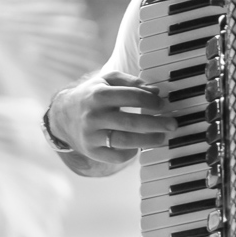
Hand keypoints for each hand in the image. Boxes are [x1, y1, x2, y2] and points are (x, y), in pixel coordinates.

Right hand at [48, 71, 177, 163]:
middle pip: (131, 122)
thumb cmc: (92, 95)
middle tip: (172, 124)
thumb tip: (155, 91)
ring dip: (148, 141)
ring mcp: (91, 135)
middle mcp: (94, 115)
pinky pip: (115, 156)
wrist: (63, 115)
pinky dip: (130, 154)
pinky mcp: (91, 151)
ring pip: (125, 141)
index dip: (151, 102)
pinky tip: (139, 147)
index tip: (163, 105)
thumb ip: (132, 82)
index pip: (132, 97)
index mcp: (99, 94)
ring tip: (162, 138)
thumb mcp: (107, 80)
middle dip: (156, 124)